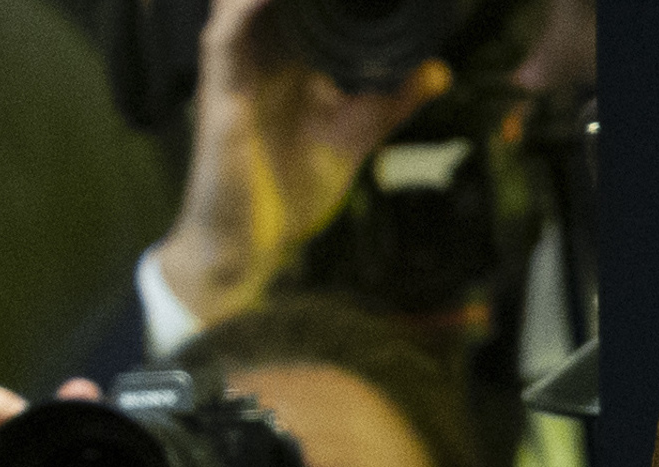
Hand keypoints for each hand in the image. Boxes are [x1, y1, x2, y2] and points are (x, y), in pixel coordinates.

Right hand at [157, 0, 453, 331]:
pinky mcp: (219, 94)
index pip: (302, 1)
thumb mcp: (353, 138)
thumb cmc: (288, 196)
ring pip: (241, 2)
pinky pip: (224, 37)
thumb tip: (439, 70)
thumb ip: (392, 102)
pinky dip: (244, 7)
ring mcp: (237, 71)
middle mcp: (261, 57)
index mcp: (289, 61)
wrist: (248, 249)